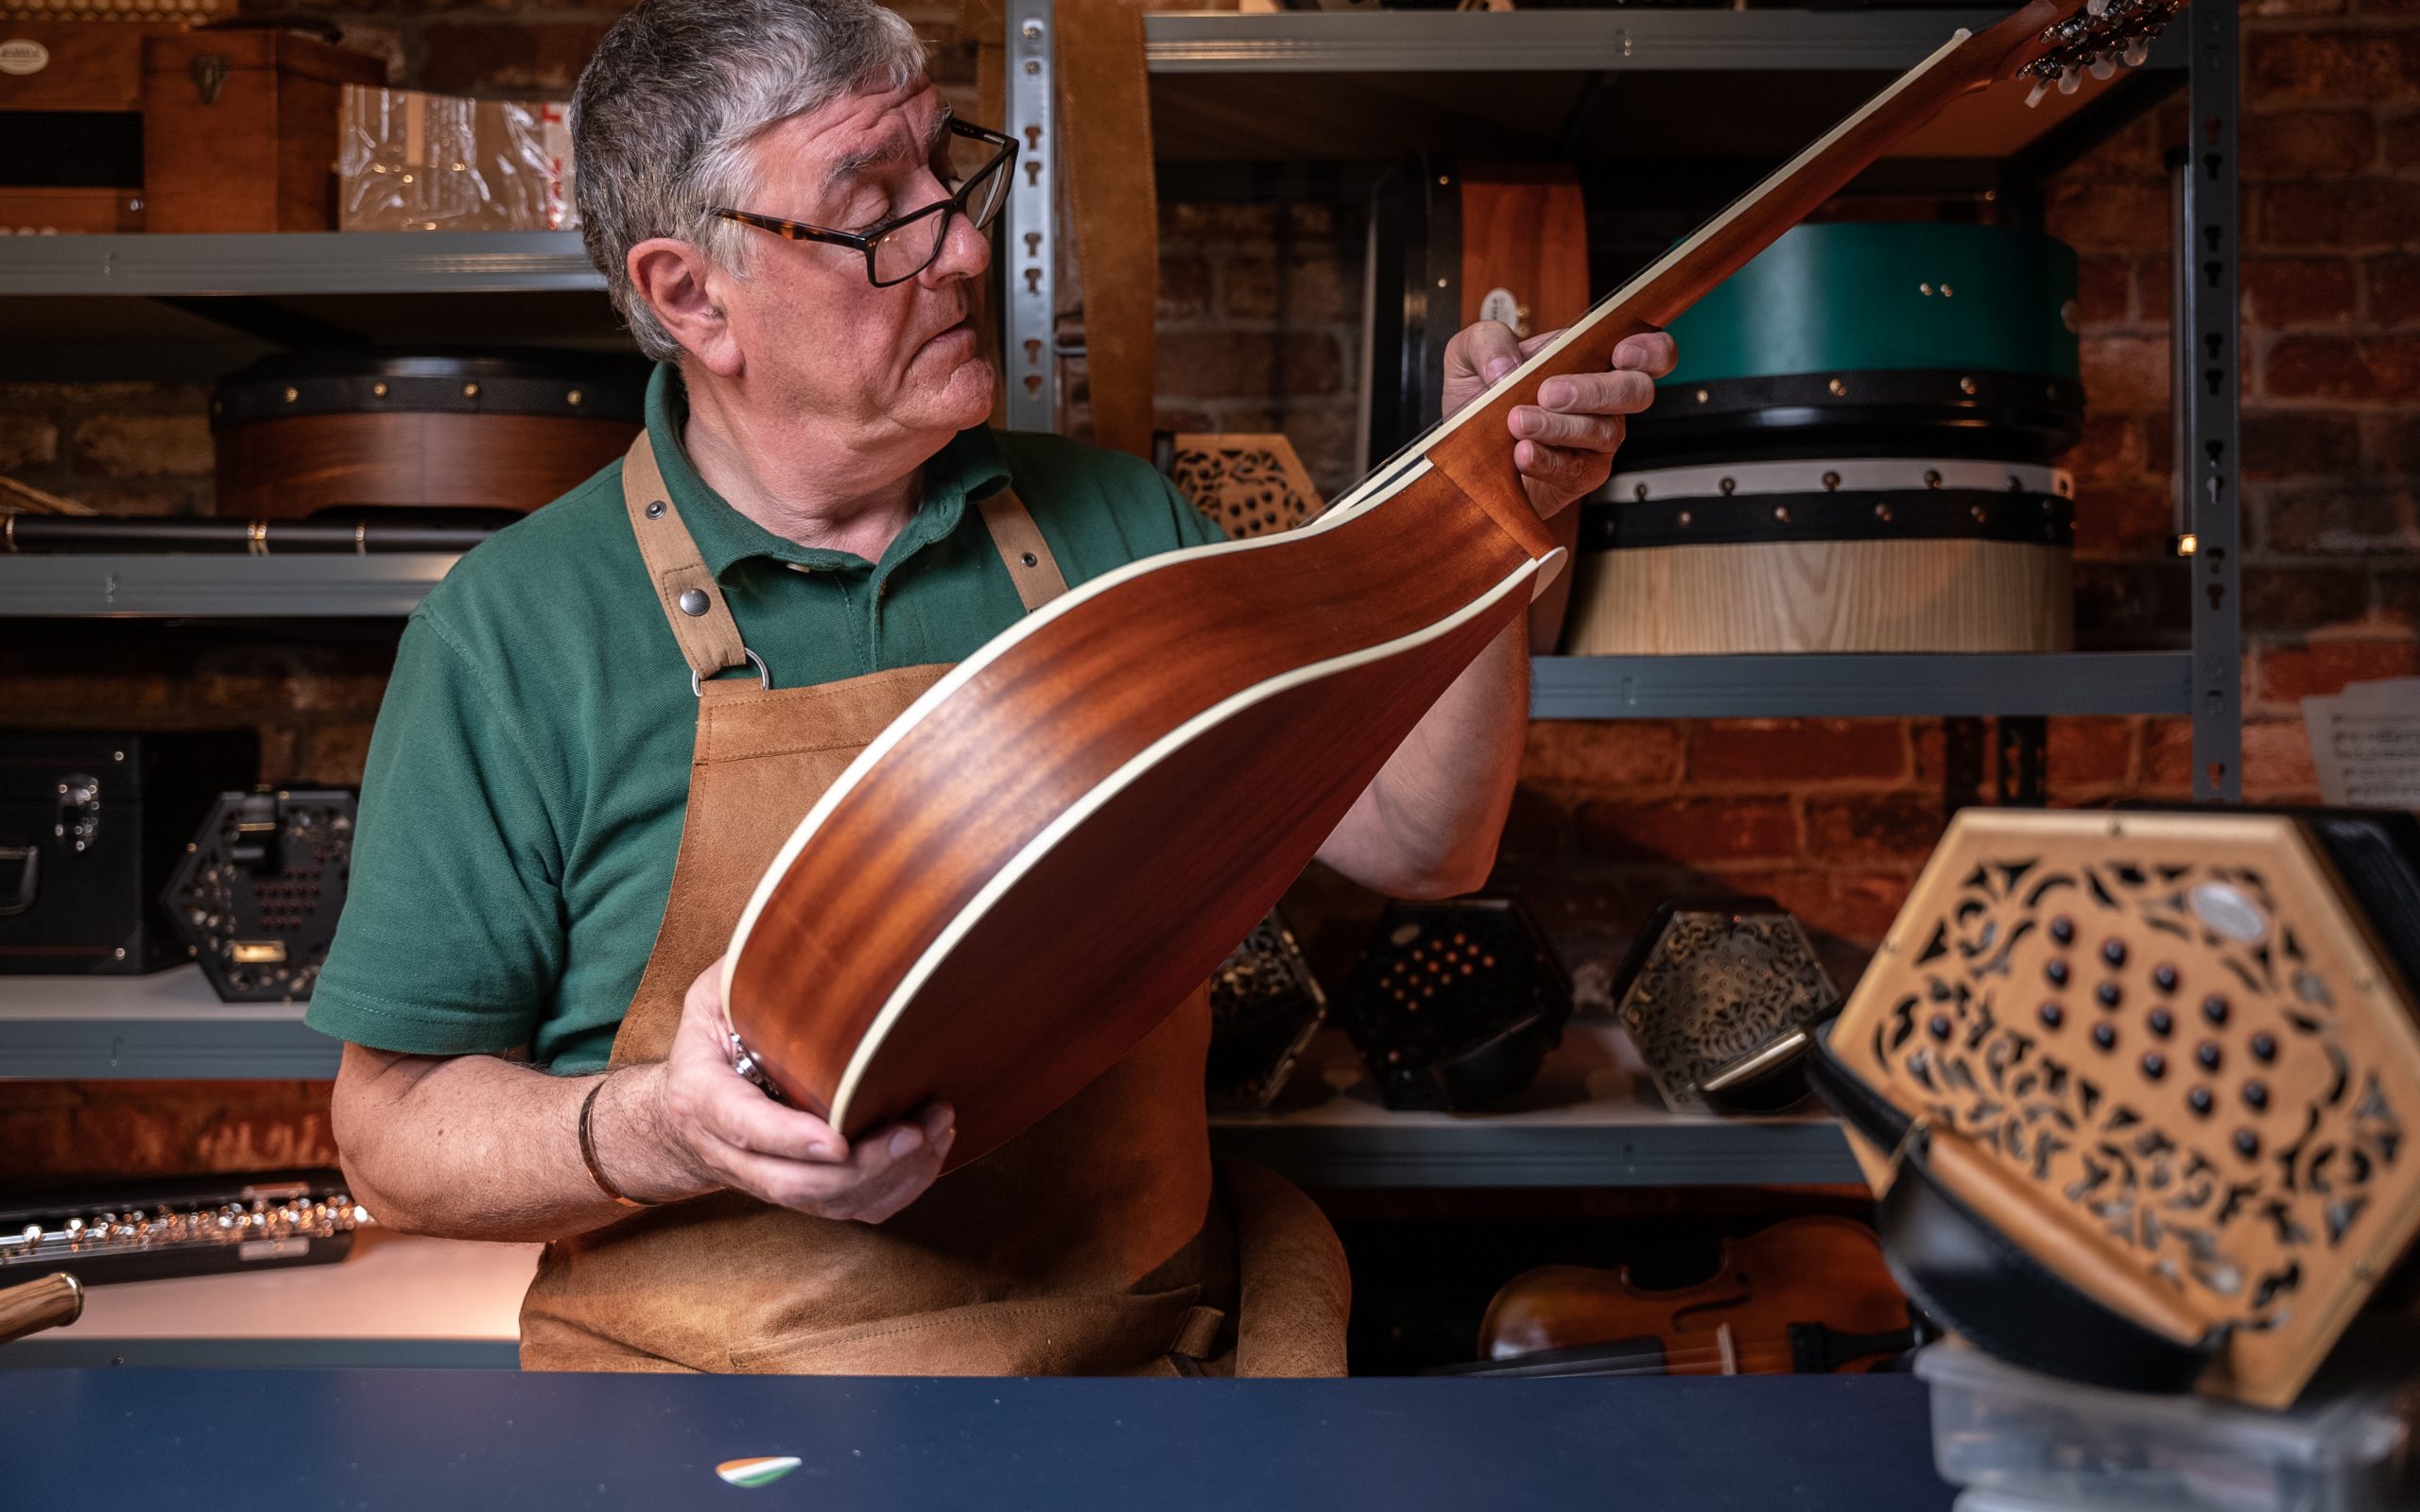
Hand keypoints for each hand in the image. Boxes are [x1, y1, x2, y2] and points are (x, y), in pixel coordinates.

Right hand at [610, 955, 953, 1221]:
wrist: (681, 1120)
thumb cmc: (708, 1044)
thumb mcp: (709, 1000)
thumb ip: (744, 977)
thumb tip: (802, 937)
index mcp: (703, 1099)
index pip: (745, 1127)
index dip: (790, 1139)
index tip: (836, 1141)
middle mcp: (731, 1153)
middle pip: (796, 1183)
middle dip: (862, 1166)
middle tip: (914, 1131)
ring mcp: (767, 1181)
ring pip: (829, 1203)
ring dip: (889, 1177)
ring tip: (935, 1129)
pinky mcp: (802, 1195)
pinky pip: (851, 1211)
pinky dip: (895, 1191)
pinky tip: (929, 1153)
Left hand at [1438, 322, 1679, 520]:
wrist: (1462, 455)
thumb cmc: (1477, 399)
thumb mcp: (1468, 355)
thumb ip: (1487, 341)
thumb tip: (1507, 368)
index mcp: (1590, 360)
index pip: (1649, 351)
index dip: (1651, 350)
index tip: (1622, 353)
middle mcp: (1604, 399)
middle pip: (1637, 391)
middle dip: (1595, 390)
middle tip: (1548, 393)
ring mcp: (1597, 440)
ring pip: (1603, 431)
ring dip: (1558, 426)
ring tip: (1518, 423)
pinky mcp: (1581, 476)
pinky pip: (1575, 469)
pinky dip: (1547, 460)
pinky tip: (1522, 454)